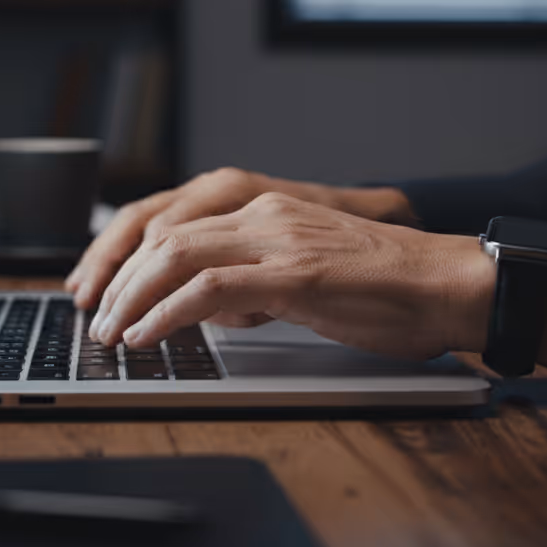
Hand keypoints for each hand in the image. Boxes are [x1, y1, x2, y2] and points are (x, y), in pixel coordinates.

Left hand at [87, 192, 494, 359]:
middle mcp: (265, 213)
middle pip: (163, 236)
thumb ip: (256, 284)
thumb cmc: (389, 290)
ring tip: (112, 334)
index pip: (174, 225)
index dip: (127, 260)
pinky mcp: (294, 273)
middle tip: (96, 322)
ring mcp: (279, 239)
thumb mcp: (306, 279)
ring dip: (132, 298)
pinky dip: (168, 313)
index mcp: (266, 210)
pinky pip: (210, 289)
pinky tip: (149, 337)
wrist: (449, 284)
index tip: (105, 296)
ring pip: (176, 256)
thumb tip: (210, 310)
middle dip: (117, 281)